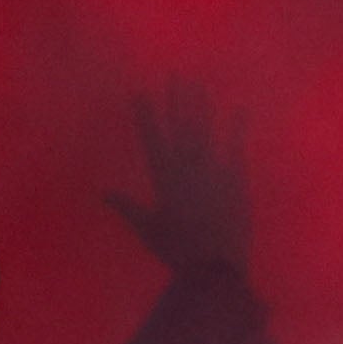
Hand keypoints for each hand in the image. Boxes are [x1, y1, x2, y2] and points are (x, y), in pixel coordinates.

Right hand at [107, 88, 253, 276]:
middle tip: (176, 75)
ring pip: (205, 132)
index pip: (152, 139)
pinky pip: (237, 148)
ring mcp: (213, 172)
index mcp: (164, 179)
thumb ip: (127, 207)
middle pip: (181, 128)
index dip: (145, 114)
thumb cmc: (177, 251)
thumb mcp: (148, 229)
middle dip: (177, 101)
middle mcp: (187, 169)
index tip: (138, 90)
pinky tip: (239, 108)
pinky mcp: (236, 180)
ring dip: (201, 106)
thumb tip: (103, 192)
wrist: (213, 268)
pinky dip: (238, 128)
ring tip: (198, 84)